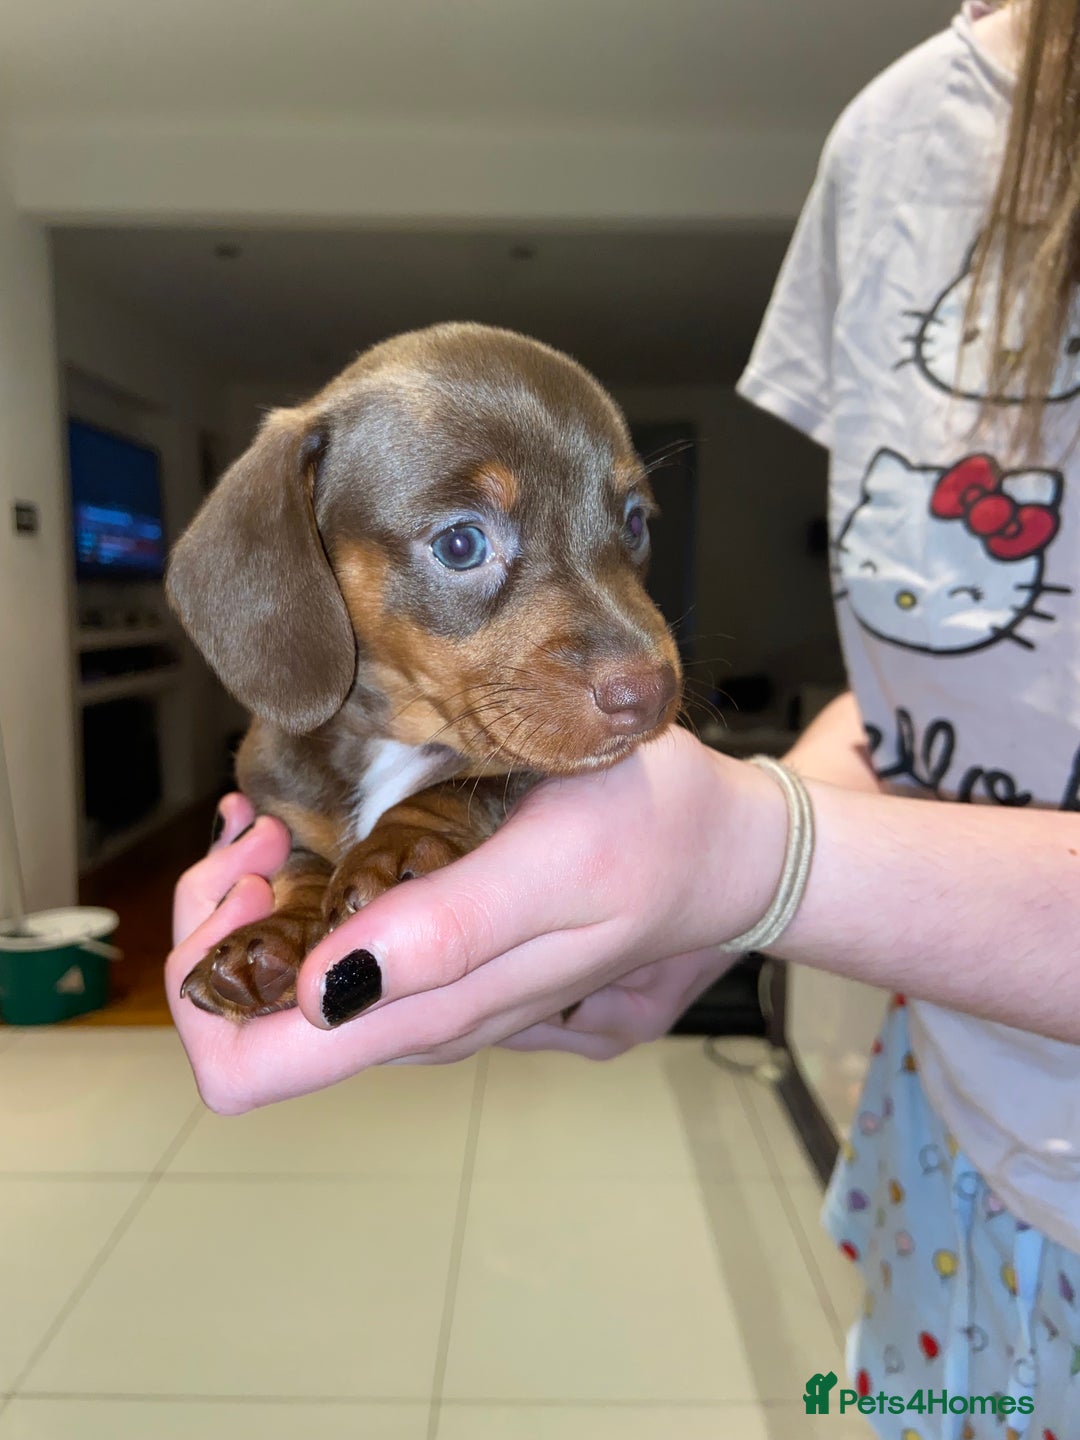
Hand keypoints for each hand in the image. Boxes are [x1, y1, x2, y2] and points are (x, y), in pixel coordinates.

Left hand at [166, 729, 785, 1113]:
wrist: (719, 848)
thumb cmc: (648, 838)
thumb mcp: (556, 871)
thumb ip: (448, 938)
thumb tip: (318, 994)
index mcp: (430, 1012)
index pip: (248, 1069)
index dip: (214, 977)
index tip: (255, 881)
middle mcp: (414, 1019)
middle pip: (245, 1021)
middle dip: (221, 922)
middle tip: (262, 834)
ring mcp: (425, 992)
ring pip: (278, 985)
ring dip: (256, 901)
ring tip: (285, 823)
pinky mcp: (438, 959)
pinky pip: (325, 949)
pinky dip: (294, 892)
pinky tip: (317, 835)